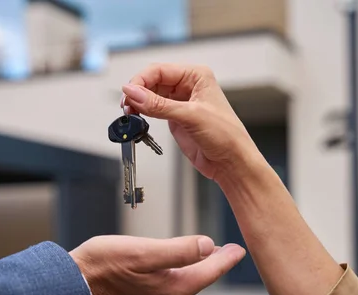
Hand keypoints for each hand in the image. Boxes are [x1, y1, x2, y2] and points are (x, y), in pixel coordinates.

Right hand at [69, 235, 244, 294]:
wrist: (73, 286)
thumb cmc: (103, 265)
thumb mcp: (145, 252)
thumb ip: (179, 250)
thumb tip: (208, 246)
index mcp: (172, 288)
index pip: (208, 272)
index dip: (226, 259)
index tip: (240, 249)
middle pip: (199, 279)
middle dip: (215, 264)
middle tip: (228, 251)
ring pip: (185, 282)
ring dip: (198, 268)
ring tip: (207, 255)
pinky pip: (170, 285)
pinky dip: (181, 273)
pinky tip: (177, 266)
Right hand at [121, 63, 263, 181]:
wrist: (231, 162)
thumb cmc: (226, 136)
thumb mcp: (190, 116)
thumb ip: (159, 105)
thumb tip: (133, 93)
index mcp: (196, 76)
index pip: (159, 70)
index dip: (141, 81)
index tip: (128, 94)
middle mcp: (188, 86)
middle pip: (152, 81)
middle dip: (137, 92)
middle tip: (127, 106)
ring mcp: (180, 102)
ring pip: (150, 95)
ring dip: (138, 103)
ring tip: (130, 113)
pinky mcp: (175, 118)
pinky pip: (153, 110)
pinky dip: (143, 113)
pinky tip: (138, 118)